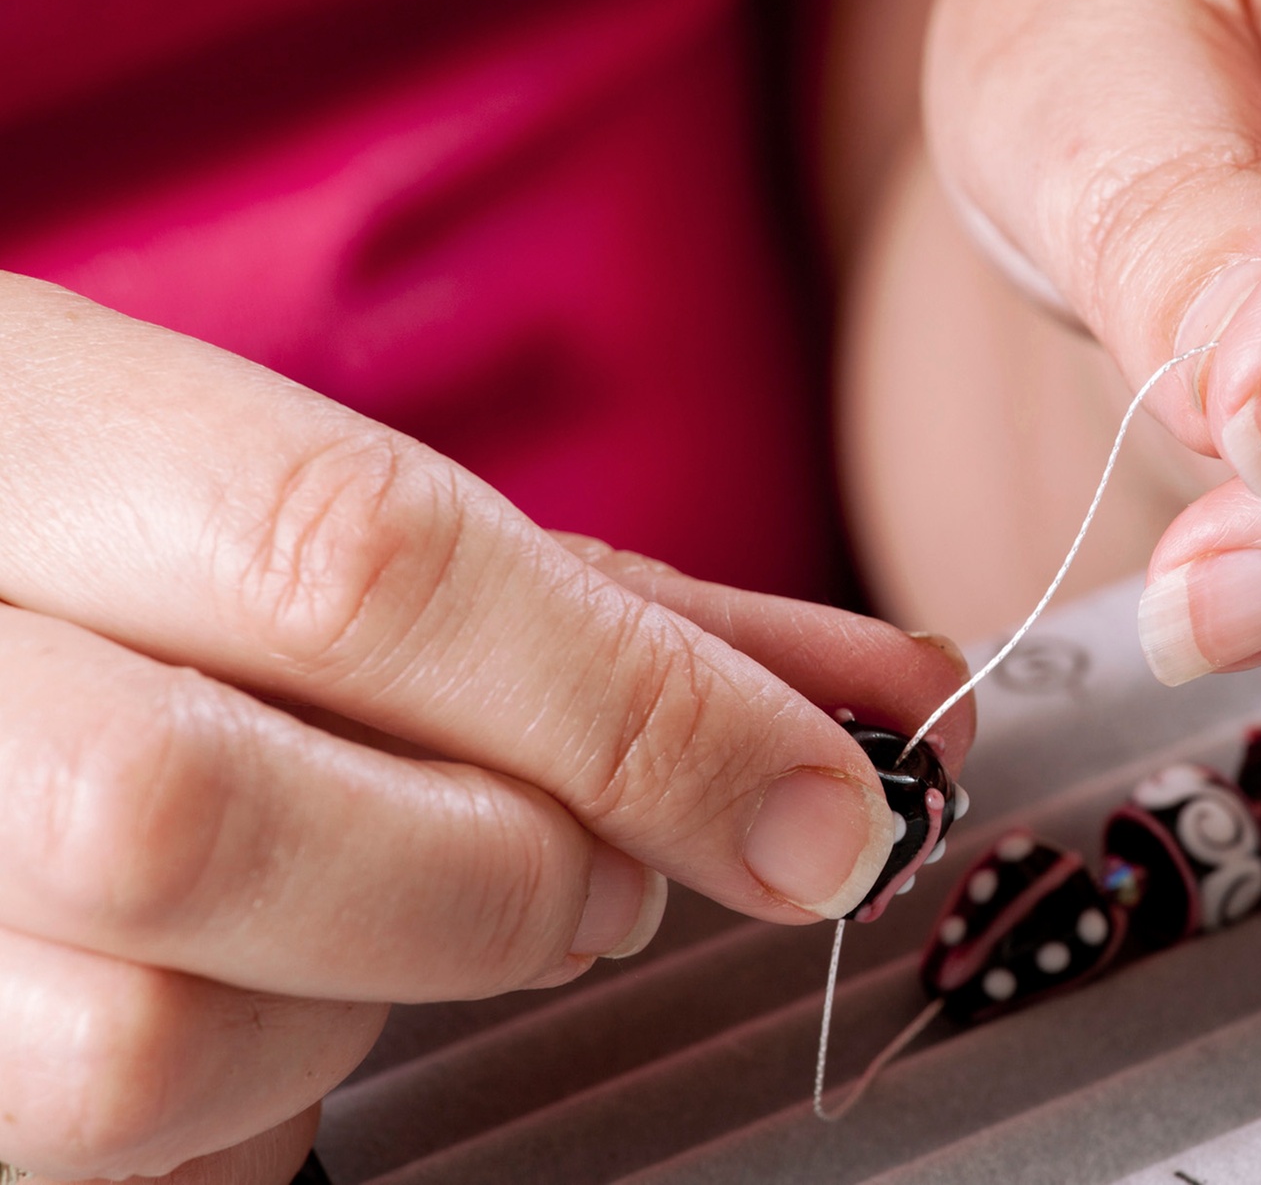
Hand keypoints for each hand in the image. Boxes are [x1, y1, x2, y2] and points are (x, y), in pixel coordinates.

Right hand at [0, 273, 973, 1182]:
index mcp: (22, 422)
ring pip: (141, 1035)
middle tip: (598, 879)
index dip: (631, 705)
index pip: (348, 556)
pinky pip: (100, 1139)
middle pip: (198, 815)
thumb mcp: (350, 532)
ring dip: (356, 1007)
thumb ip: (619, 617)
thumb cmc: (161, 574)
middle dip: (497, 874)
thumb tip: (898, 702)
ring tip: (392, 922)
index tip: (824, 810)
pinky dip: (247, 1098)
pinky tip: (261, 994)